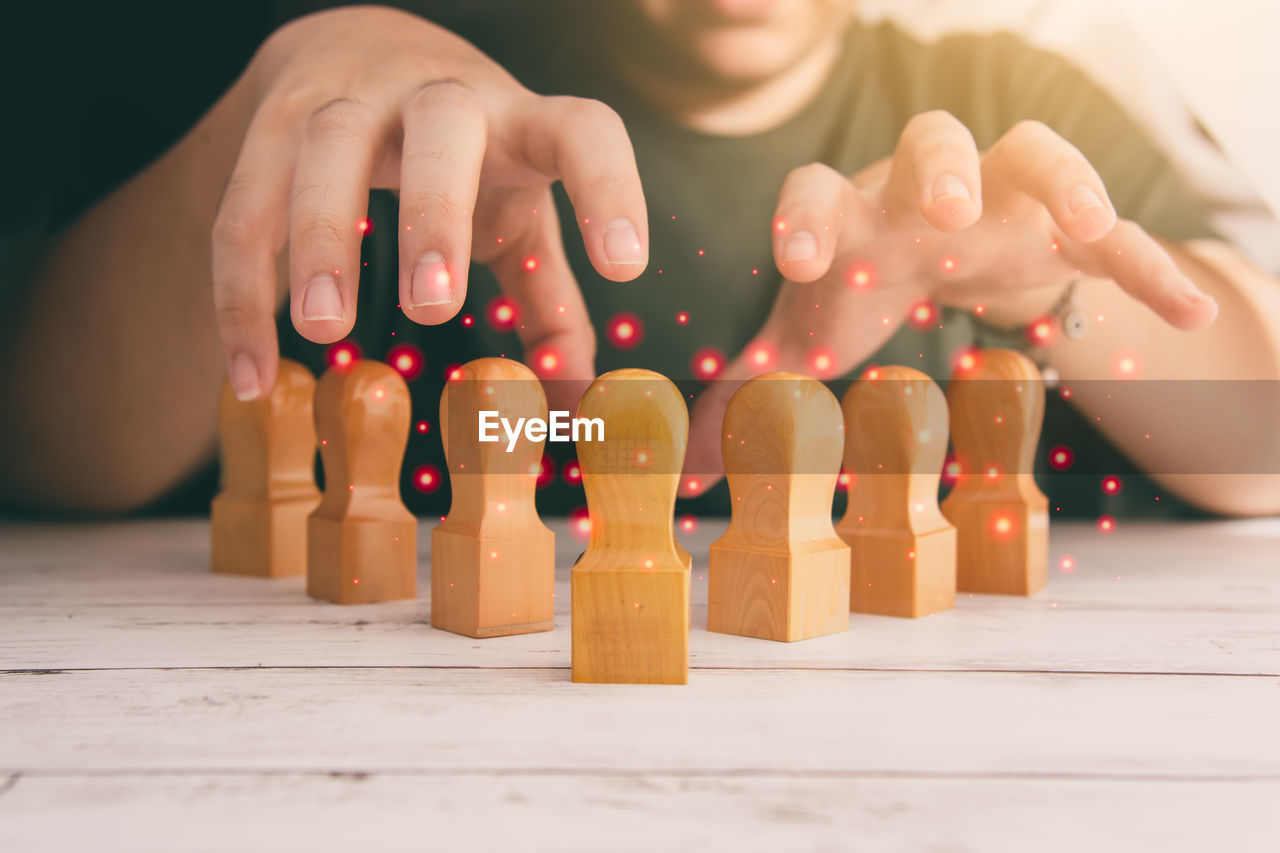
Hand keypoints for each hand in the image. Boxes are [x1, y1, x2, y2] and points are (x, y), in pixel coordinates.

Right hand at [212, 6, 647, 403]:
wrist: (355, 49)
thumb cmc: (464, 156)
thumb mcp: (517, 215)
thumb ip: (547, 301)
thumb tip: (573, 409)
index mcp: (520, 123)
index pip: (583, 132)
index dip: (609, 191)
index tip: (625, 268)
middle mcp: (441, 96)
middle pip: (442, 126)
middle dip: (436, 211)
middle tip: (435, 306)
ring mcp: (351, 100)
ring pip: (328, 146)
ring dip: (321, 235)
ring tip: (326, 328)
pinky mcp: (275, 122)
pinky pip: (245, 205)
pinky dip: (240, 291)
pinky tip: (249, 373)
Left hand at [679, 111, 1218, 496]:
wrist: (943, 249)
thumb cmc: (863, 281)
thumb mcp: (809, 332)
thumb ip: (748, 386)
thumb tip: (679, 467)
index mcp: (848, 211)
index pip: (816, 190)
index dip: (804, 218)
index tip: (792, 258)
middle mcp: (918, 187)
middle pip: (929, 142)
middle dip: (937, 170)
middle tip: (940, 212)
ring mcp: (996, 197)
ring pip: (1030, 153)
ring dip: (1056, 180)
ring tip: (1076, 223)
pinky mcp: (1061, 225)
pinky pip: (1116, 232)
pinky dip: (1152, 265)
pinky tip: (1189, 310)